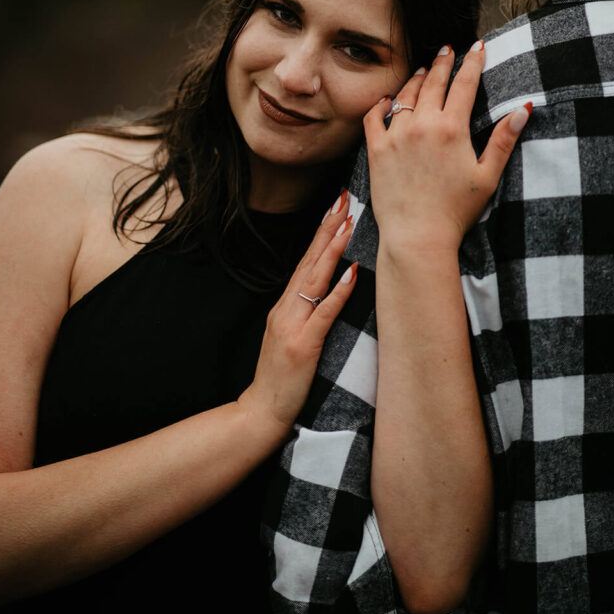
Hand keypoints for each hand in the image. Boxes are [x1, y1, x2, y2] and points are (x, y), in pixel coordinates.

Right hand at [238, 192, 356, 436]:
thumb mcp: (292, 337)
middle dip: (328, 229)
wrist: (261, 412)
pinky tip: (351, 273)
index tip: (335, 208)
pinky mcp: (304, 345)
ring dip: (333, 250)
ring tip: (348, 223)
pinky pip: (324, 313)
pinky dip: (338, 292)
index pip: (306, 261)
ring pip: (315, 279)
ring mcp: (293, 326)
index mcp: (285, 306)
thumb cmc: (281, 378)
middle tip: (344, 200)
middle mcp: (286, 309)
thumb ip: (305, 313)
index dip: (321, 234)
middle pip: (309, 261)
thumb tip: (327, 290)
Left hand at [364, 42, 530, 252]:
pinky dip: (381, 104)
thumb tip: (523, 108)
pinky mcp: (377, 149)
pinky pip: (375, 116)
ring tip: (424, 70)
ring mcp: (397, 135)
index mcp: (452, 129)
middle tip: (448, 49)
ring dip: (417, 79)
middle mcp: (423, 125)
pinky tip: (387, 99)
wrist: (417, 235)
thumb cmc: (456, 210)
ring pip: (406, 95)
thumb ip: (504, 140)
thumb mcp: (487, 175)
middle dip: (443, 62)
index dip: (472, 62)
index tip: (477, 47)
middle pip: (434, 82)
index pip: (464, 84)